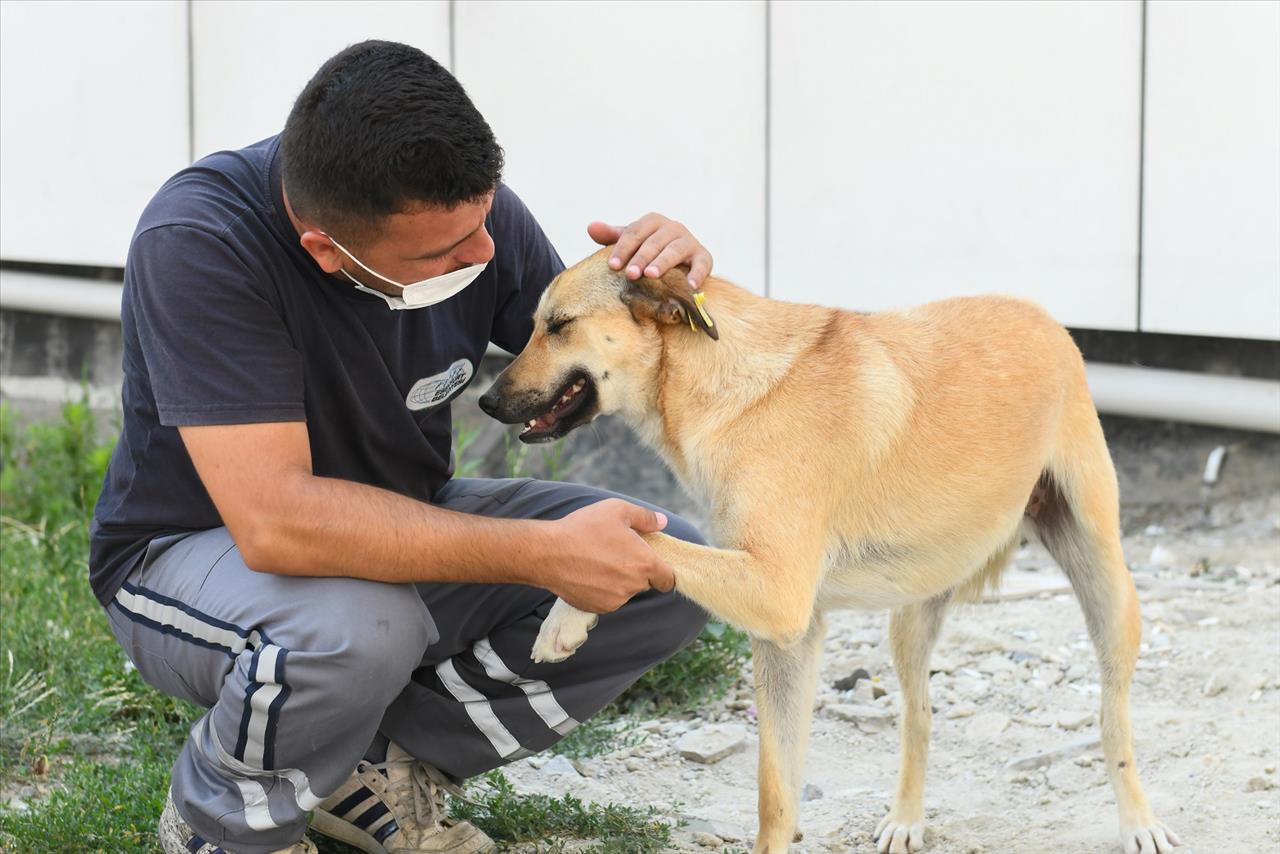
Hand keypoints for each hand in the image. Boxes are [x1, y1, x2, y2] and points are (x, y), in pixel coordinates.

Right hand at [542, 498, 674, 613]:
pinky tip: (588, 573)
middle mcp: (633, 586)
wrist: (548, 553)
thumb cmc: (584, 528)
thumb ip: (645, 517)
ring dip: (618, 581)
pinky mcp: (597, 608)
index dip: (663, 572)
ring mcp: (615, 600)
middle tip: (617, 554)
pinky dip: (602, 590)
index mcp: (644, 563)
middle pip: (645, 583)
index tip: (653, 564)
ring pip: (625, 591)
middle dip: (636, 571)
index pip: (668, 579)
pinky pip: (608, 600)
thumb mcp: (617, 510)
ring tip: (598, 561)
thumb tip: (662, 522)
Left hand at [587, 213, 713, 289]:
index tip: (613, 265)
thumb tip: (590, 227)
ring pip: (674, 251)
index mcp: (652, 221)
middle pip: (654, 242)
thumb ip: (612, 236)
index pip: (634, 233)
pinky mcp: (703, 256)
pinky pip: (702, 264)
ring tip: (651, 275)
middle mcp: (672, 227)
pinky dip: (697, 274)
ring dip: (663, 262)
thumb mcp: (631, 242)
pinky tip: (690, 286)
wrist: (681, 260)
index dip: (623, 249)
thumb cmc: (648, 250)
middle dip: (641, 258)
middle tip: (630, 274)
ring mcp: (689, 242)